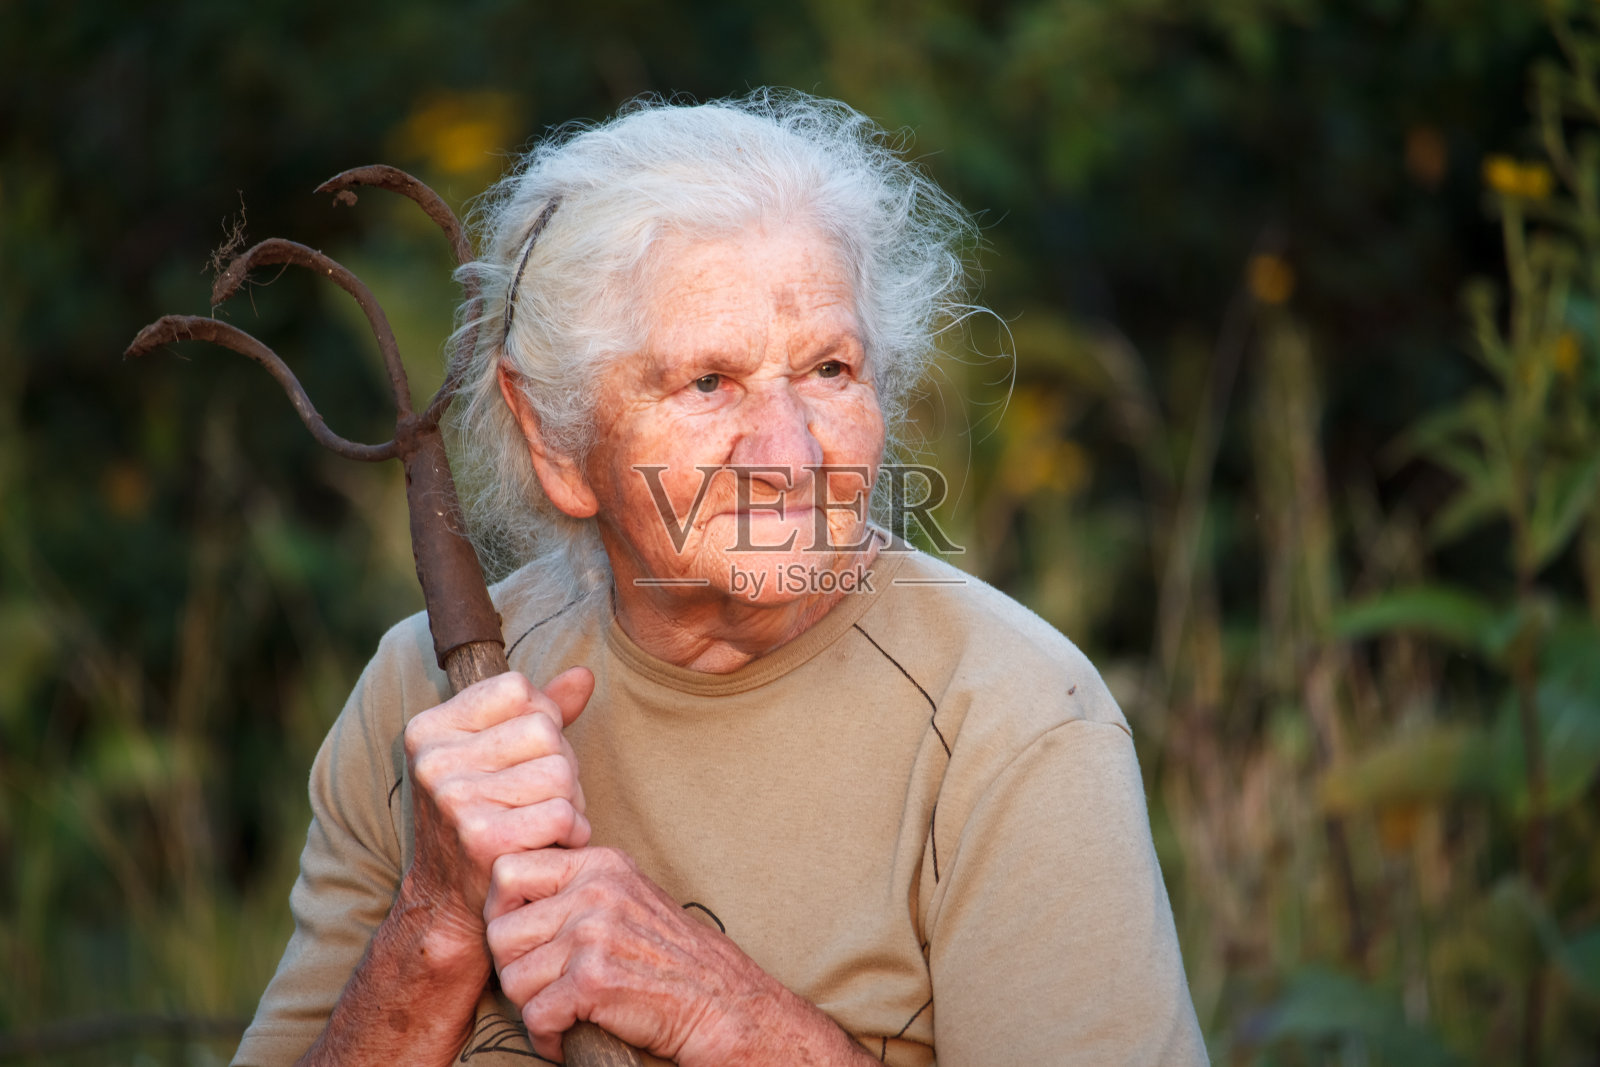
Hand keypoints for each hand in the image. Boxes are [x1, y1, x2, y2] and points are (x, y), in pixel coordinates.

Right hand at [399, 667, 594, 949]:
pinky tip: (553, 843)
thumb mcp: (494, 754)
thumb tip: (585, 674)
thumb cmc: (482, 814)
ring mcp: (453, 800)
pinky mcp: (482, 839)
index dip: (541, 719)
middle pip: (544, 729)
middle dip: (560, 763)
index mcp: (429, 729)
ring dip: (570, 800)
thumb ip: (539, 709)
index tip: (525, 757)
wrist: (450, 901)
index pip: (518, 689)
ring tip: (546, 820)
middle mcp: (433, 760)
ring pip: (560, 771)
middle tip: (541, 797)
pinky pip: (563, 813)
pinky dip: (573, 830)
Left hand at [485, 847, 841, 1065]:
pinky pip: (535, 1016)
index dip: (502, 911)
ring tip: (563, 1011)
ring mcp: (595, 933)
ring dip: (533, 1007)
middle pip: (500, 931)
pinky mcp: (595, 980)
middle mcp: (596, 891)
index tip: (525, 941)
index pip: (507, 870)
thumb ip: (577, 888)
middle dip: (514, 969)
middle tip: (544, 986)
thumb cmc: (672, 959)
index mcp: (600, 864)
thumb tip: (507, 896)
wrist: (723, 1003)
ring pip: (513, 978)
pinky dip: (547, 1038)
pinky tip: (570, 1035)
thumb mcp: (627, 897)